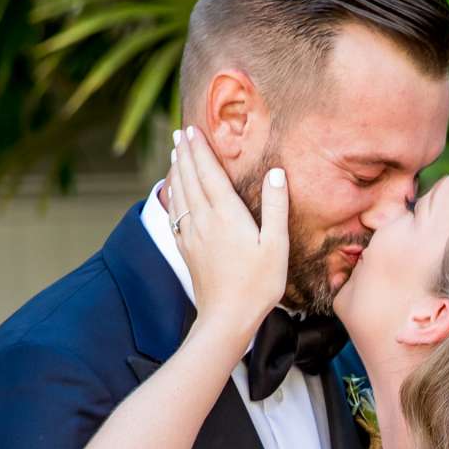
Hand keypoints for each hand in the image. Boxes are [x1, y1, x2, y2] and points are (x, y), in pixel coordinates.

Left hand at [168, 125, 285, 333]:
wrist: (226, 318)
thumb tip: (276, 172)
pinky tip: (172, 193)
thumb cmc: (258, 285)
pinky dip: (172, 196)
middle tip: (180, 133)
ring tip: (174, 154)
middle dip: (185, 154)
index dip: (201, 150)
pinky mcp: (187, 250)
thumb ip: (275, 206)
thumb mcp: (276, 245)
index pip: (209, 173)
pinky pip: (175, 215)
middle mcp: (203, 221)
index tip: (193, 130)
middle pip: (190, 179)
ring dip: (176, 171)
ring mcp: (191, 236)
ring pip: (179, 194)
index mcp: (225, 215)